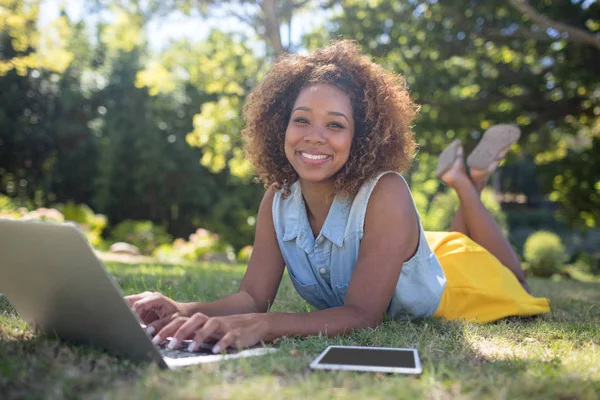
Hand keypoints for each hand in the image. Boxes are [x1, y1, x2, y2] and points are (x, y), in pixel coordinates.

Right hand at [125, 291, 185, 333]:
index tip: (131, 327)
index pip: (138, 305)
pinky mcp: (139, 306)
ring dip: (124, 314)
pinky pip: (128, 308)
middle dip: (124, 313)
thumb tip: (147, 331)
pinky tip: (124, 324)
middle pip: (129, 301)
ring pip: (126, 304)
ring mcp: (142, 299)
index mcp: (155, 298)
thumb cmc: (179, 316)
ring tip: (122, 325)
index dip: (132, 316)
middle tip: (122, 325)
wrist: (181, 313)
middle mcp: (147, 296)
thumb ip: (160, 325)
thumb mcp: (172, 321)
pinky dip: (125, 316)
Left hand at [153, 313, 268, 353]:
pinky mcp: (237, 333)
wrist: (256, 324)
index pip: (180, 320)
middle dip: (177, 332)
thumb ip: (194, 335)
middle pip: (192, 320)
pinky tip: (215, 351)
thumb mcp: (209, 332)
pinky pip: (229, 337)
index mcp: (202, 321)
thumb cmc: (228, 330)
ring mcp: (224, 326)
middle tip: (165, 344)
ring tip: (189, 349)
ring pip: (209, 325)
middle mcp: (210, 321)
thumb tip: (170, 341)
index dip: (165, 327)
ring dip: (199, 337)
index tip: (151, 337)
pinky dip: (222, 343)